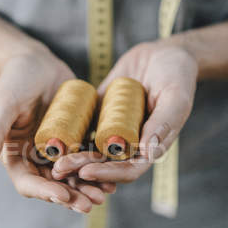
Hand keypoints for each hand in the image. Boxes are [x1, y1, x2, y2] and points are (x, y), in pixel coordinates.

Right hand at [0, 42, 115, 212]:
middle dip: (72, 196)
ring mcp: (57, 151)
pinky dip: (99, 168)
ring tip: (106, 194)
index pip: (28, 182)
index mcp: (15, 155)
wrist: (37, 61)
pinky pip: (87, 158)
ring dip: (88, 188)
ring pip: (73, 176)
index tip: (63, 196)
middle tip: (90, 204)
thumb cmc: (15, 79)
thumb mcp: (3, 104)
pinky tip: (115, 174)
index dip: (46, 192)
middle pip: (54, 185)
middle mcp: (36, 158)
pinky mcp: (75, 140)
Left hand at [52, 40, 197, 183]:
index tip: (86, 171)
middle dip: (82, 168)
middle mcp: (131, 143)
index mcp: (151, 146)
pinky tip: (50, 136)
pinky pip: (84, 127)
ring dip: (72, 157)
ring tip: (51, 159)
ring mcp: (114, 130)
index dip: (107, 174)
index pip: (129, 169)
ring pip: (90, 150)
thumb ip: (163, 123)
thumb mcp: (176, 97)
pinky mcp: (101, 115)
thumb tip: (146, 152)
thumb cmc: (177, 75)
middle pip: (105, 164)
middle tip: (59, 168)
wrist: (164, 53)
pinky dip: (68, 135)